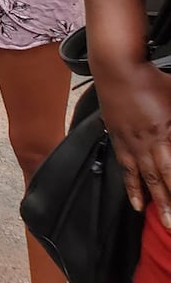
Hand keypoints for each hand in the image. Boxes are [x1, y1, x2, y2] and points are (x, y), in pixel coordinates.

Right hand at [97, 63, 170, 226]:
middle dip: (168, 203)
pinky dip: (130, 184)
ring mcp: (130, 140)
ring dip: (150, 199)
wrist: (116, 66)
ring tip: (156, 217)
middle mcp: (147, 141)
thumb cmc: (152, 77)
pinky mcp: (117, 136)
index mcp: (165, 131)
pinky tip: (134, 196)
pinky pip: (124, 165)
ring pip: (142, 176)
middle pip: (161, 178)